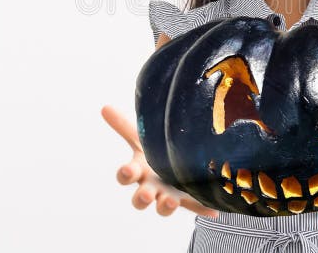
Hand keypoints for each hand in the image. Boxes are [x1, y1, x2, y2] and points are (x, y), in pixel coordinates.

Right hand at [101, 105, 218, 218]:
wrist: (173, 168)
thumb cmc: (153, 155)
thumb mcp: (141, 138)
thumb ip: (124, 126)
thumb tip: (105, 107)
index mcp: (139, 171)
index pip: (126, 174)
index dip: (124, 174)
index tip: (126, 171)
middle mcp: (151, 188)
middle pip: (141, 198)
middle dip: (142, 197)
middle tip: (146, 194)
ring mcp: (169, 196)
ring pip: (163, 207)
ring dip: (166, 206)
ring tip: (171, 202)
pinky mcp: (188, 200)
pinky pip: (195, 206)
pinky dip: (203, 209)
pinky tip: (212, 210)